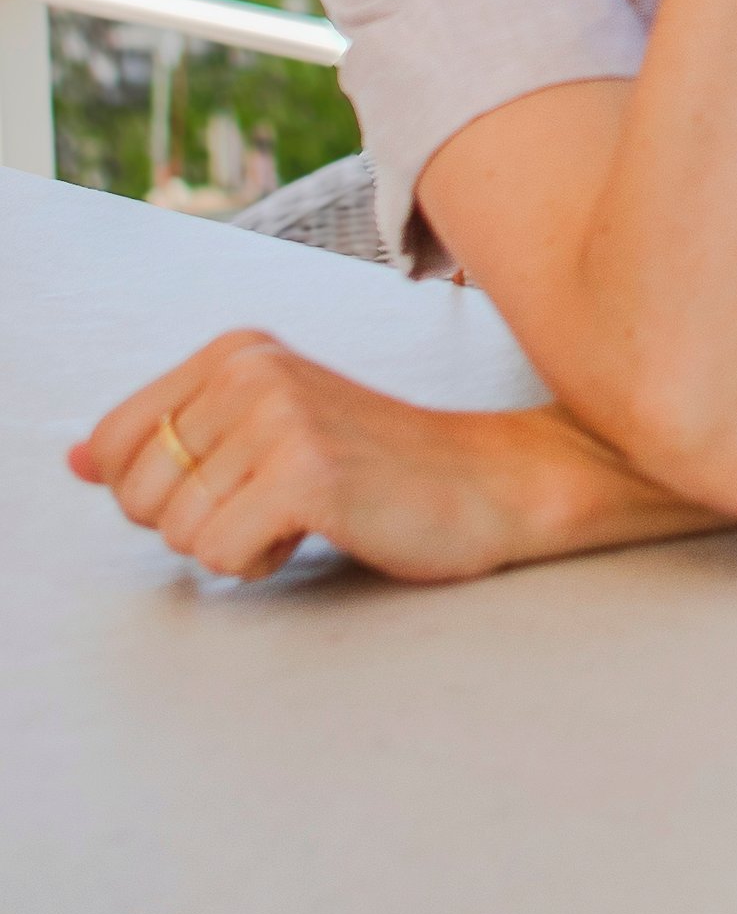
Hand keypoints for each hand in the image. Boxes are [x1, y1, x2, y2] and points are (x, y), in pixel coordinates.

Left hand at [70, 330, 602, 585]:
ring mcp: (280, 418)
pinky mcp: (306, 474)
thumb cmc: (372, 466)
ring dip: (234, 544)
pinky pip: (219, 556)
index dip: (154, 492)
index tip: (227, 484)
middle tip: (273, 500)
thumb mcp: (263, 430)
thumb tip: (72, 461)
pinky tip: (318, 528)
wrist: (487, 482)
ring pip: (178, 533)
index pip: (110, 445)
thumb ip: (166, 439)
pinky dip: (261, 563)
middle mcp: (250, 371)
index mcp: (235, 351)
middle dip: (192, 522)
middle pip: (135, 496)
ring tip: (302, 512)